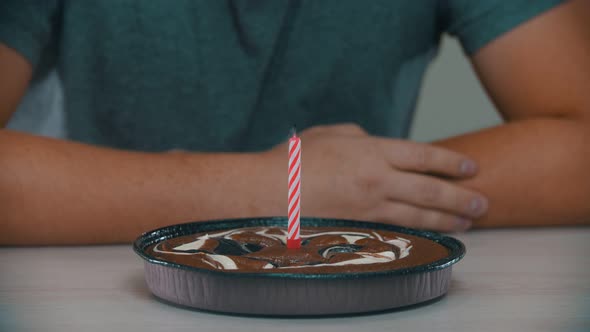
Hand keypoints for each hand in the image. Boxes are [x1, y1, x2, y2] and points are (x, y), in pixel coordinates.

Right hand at [260, 124, 487, 231]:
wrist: (268, 191)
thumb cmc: (296, 159)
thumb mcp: (331, 133)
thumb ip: (361, 136)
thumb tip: (378, 144)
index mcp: (372, 151)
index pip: (424, 156)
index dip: (451, 163)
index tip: (471, 168)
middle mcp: (377, 179)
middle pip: (429, 190)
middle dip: (459, 198)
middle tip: (481, 203)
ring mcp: (369, 207)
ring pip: (418, 215)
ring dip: (447, 220)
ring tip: (467, 223)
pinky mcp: (359, 227)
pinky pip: (397, 232)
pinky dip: (419, 234)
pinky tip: (433, 237)